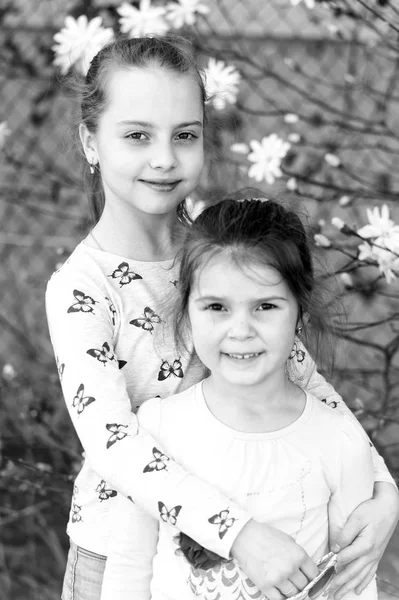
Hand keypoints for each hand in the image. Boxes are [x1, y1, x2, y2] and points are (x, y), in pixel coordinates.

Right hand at [231, 519, 318, 599]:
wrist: (244, 536)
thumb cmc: (266, 536)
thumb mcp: (288, 540)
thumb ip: (298, 556)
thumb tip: (306, 570)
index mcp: (299, 554)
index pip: (313, 574)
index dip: (310, 576)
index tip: (307, 576)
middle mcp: (291, 568)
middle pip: (304, 585)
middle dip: (300, 583)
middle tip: (294, 579)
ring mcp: (278, 578)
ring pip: (293, 593)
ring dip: (291, 590)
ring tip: (285, 582)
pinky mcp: (266, 586)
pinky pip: (279, 599)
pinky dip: (280, 596)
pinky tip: (278, 588)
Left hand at [329, 483, 398, 599]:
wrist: (389, 508)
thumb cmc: (372, 510)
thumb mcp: (357, 518)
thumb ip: (345, 534)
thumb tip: (335, 548)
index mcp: (365, 545)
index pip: (345, 558)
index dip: (333, 565)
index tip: (323, 571)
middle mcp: (371, 554)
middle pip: (353, 572)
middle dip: (340, 583)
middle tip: (329, 592)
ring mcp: (375, 556)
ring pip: (360, 576)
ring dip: (349, 586)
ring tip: (339, 595)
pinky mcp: (377, 556)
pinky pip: (369, 573)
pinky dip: (362, 582)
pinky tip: (357, 590)